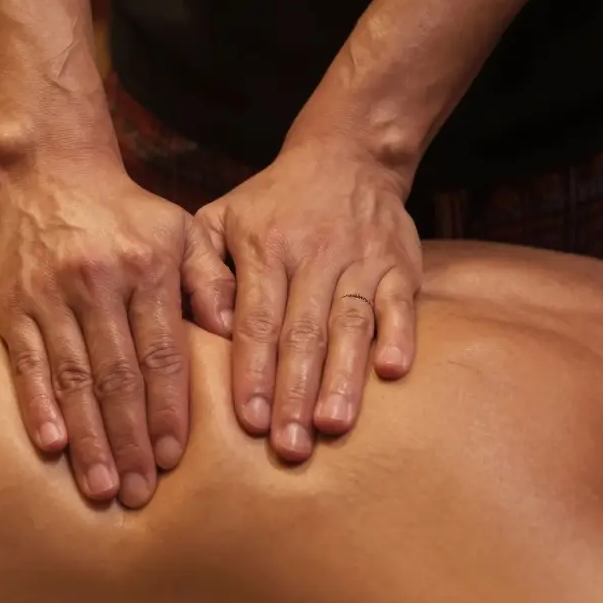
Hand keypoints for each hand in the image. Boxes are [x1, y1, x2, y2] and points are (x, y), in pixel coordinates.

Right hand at [0, 160, 233, 507]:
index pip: (161, 352)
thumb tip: (239, 334)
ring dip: (87, 437)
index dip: (167, 410)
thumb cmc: (126, 213)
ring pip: (73, 377)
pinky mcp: (13, 303)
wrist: (51, 171)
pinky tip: (51, 445)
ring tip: (101, 485)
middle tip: (139, 493)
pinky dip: (38, 405)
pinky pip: (26, 362)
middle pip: (117, 375)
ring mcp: (50, 295)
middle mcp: (98, 284)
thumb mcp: (180, 231)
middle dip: (130, 440)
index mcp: (146, 268)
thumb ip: (210, 282)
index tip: (173, 459)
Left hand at [195, 144, 421, 461]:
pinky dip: (400, 337)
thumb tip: (208, 325)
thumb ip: (200, 269)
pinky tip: (392, 373)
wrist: (346, 154)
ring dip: (344, 378)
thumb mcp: (217, 218)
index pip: (257, 318)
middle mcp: (313, 254)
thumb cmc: (270, 204)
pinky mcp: (401, 265)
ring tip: (333, 426)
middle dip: (295, 393)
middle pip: (303, 332)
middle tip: (289, 447)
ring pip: (351, 324)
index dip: (254, 371)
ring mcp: (361, 260)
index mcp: (264, 246)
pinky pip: (401, 305)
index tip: (249, 420)